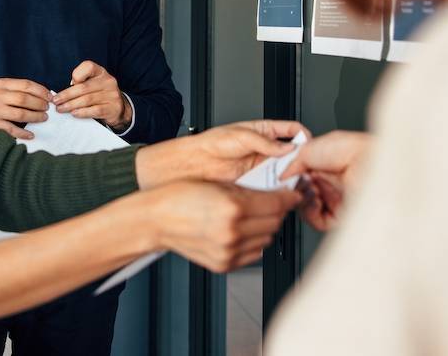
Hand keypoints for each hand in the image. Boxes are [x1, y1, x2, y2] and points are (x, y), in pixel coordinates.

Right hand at [0, 78, 51, 138]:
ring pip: (20, 113)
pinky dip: (23, 133)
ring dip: (35, 116)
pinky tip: (31, 135)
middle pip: (24, 99)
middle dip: (39, 104)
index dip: (40, 91)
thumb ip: (18, 90)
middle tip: (47, 108)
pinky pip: (12, 129)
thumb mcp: (1, 89)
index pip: (25, 85)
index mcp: (1, 84)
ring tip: (43, 118)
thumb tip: (43, 95)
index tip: (50, 96)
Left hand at [52, 61, 129, 130]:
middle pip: (83, 87)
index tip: (69, 83)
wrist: (118, 108)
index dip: (77, 74)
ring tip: (61, 109)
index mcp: (101, 72)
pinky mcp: (112, 108)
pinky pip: (94, 110)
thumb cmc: (99, 94)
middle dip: (67, 95)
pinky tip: (74, 113)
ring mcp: (111, 95)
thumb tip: (62, 93)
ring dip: (71, 105)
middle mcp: (108, 81)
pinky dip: (82, 112)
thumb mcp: (93, 83)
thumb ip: (80, 84)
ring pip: (87, 100)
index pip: (88, 66)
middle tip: (56, 101)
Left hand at [136, 120, 307, 188]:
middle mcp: (264, 151)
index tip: (308, 145)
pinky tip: (279, 191)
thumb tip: (286, 148)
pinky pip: (272, 187)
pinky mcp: (255, 184)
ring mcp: (260, 168)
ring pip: (285, 172)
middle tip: (303, 167)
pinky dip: (278, 190)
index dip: (303, 137)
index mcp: (263, 132)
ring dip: (290, 177)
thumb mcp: (239, 136)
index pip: (291, 131)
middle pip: (292, 155)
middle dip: (299, 161)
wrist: (192, 165)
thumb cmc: (209, 144)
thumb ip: (264, 141)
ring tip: (292, 180)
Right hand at [148, 180, 300, 272]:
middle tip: (270, 202)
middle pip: (275, 222)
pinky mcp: (224, 264)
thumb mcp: (217, 184)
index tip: (292, 194)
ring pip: (266, 239)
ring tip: (249, 217)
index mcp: (233, 208)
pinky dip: (252, 243)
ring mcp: (229, 251)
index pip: (277, 204)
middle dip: (276, 211)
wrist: (155, 220)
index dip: (288, 197)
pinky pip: (253, 254)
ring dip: (264, 227)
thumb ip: (248, 189)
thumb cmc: (178, 197)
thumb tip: (273, 192)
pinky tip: (240, 231)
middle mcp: (233, 232)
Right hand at [281, 130, 368, 230]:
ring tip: (307, 188)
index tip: (280, 176)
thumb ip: (292, 161)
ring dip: (302, 198)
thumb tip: (281, 174)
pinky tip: (314, 200)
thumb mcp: (312, 146)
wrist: (371, 167)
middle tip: (291, 182)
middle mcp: (332, 182)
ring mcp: (335, 200)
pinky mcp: (339, 216)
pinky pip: (316, 220)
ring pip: (306, 206)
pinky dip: (310, 211)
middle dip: (294, 187)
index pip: (300, 174)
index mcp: (326, 163)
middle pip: (302, 190)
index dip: (289, 176)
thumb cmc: (351, 151)